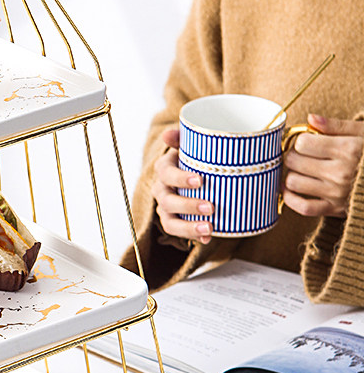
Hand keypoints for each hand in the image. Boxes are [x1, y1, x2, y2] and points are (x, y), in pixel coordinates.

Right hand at [151, 127, 213, 243]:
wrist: (198, 173)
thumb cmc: (196, 156)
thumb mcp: (192, 143)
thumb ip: (185, 136)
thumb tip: (168, 134)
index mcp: (164, 168)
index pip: (166, 173)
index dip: (180, 178)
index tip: (200, 180)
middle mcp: (161, 190)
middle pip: (168, 201)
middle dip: (188, 206)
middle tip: (210, 207)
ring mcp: (167, 208)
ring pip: (170, 222)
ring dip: (188, 227)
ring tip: (209, 228)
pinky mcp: (176, 221)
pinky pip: (179, 232)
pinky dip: (193, 236)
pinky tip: (207, 238)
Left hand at [282, 114, 363, 217]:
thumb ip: (336, 125)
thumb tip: (311, 118)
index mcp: (348, 149)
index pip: (303, 143)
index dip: (301, 140)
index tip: (307, 140)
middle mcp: (340, 172)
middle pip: (294, 162)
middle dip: (293, 155)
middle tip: (301, 154)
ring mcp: (336, 192)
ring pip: (293, 183)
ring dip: (291, 175)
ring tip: (300, 170)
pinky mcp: (335, 209)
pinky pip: (304, 207)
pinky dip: (291, 199)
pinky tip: (290, 190)